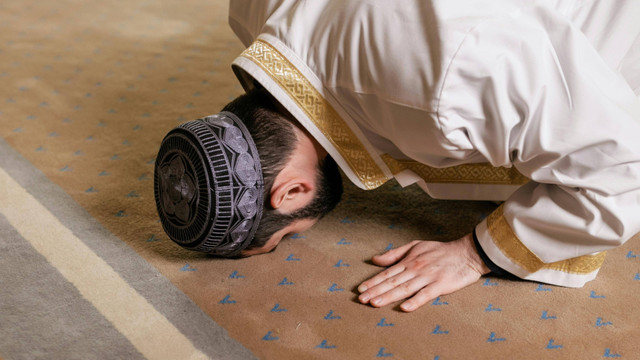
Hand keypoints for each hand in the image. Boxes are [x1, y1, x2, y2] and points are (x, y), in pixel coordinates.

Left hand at [357, 233, 489, 311]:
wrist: (466, 253)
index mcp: (409, 261)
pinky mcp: (441, 285)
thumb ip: (395, 254)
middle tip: (362, 300)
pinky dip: (415, 301)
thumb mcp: (415, 246)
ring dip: (389, 296)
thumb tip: (375, 260)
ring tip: (375, 303)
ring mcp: (428, 277)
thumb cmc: (440, 250)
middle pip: (392, 282)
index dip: (373, 282)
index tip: (360, 290)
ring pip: (405, 288)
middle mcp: (416, 269)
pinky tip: (405, 308)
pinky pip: (426, 294)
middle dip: (375, 291)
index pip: (387, 273)